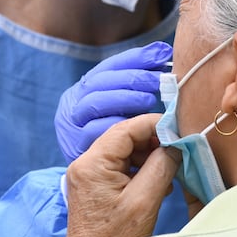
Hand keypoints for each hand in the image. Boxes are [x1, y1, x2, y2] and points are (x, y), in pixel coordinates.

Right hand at [55, 41, 172, 160]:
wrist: (93, 184)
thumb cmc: (117, 142)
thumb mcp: (124, 109)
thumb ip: (138, 83)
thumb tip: (163, 52)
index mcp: (84, 90)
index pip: (109, 67)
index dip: (135, 58)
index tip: (162, 54)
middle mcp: (74, 104)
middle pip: (101, 82)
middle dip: (134, 78)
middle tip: (160, 81)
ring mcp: (72, 125)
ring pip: (95, 103)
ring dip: (125, 98)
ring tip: (150, 101)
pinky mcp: (75, 147)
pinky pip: (94, 132)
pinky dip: (116, 125)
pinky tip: (136, 125)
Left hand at [59, 113, 180, 236]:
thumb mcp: (145, 200)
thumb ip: (162, 165)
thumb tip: (176, 144)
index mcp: (93, 163)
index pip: (128, 128)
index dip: (156, 125)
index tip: (181, 131)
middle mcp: (84, 163)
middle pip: (124, 137)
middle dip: (153, 142)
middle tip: (178, 154)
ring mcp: (86, 175)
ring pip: (123, 151)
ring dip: (148, 156)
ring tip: (169, 172)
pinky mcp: (92, 187)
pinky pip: (118, 166)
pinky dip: (138, 169)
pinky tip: (155, 183)